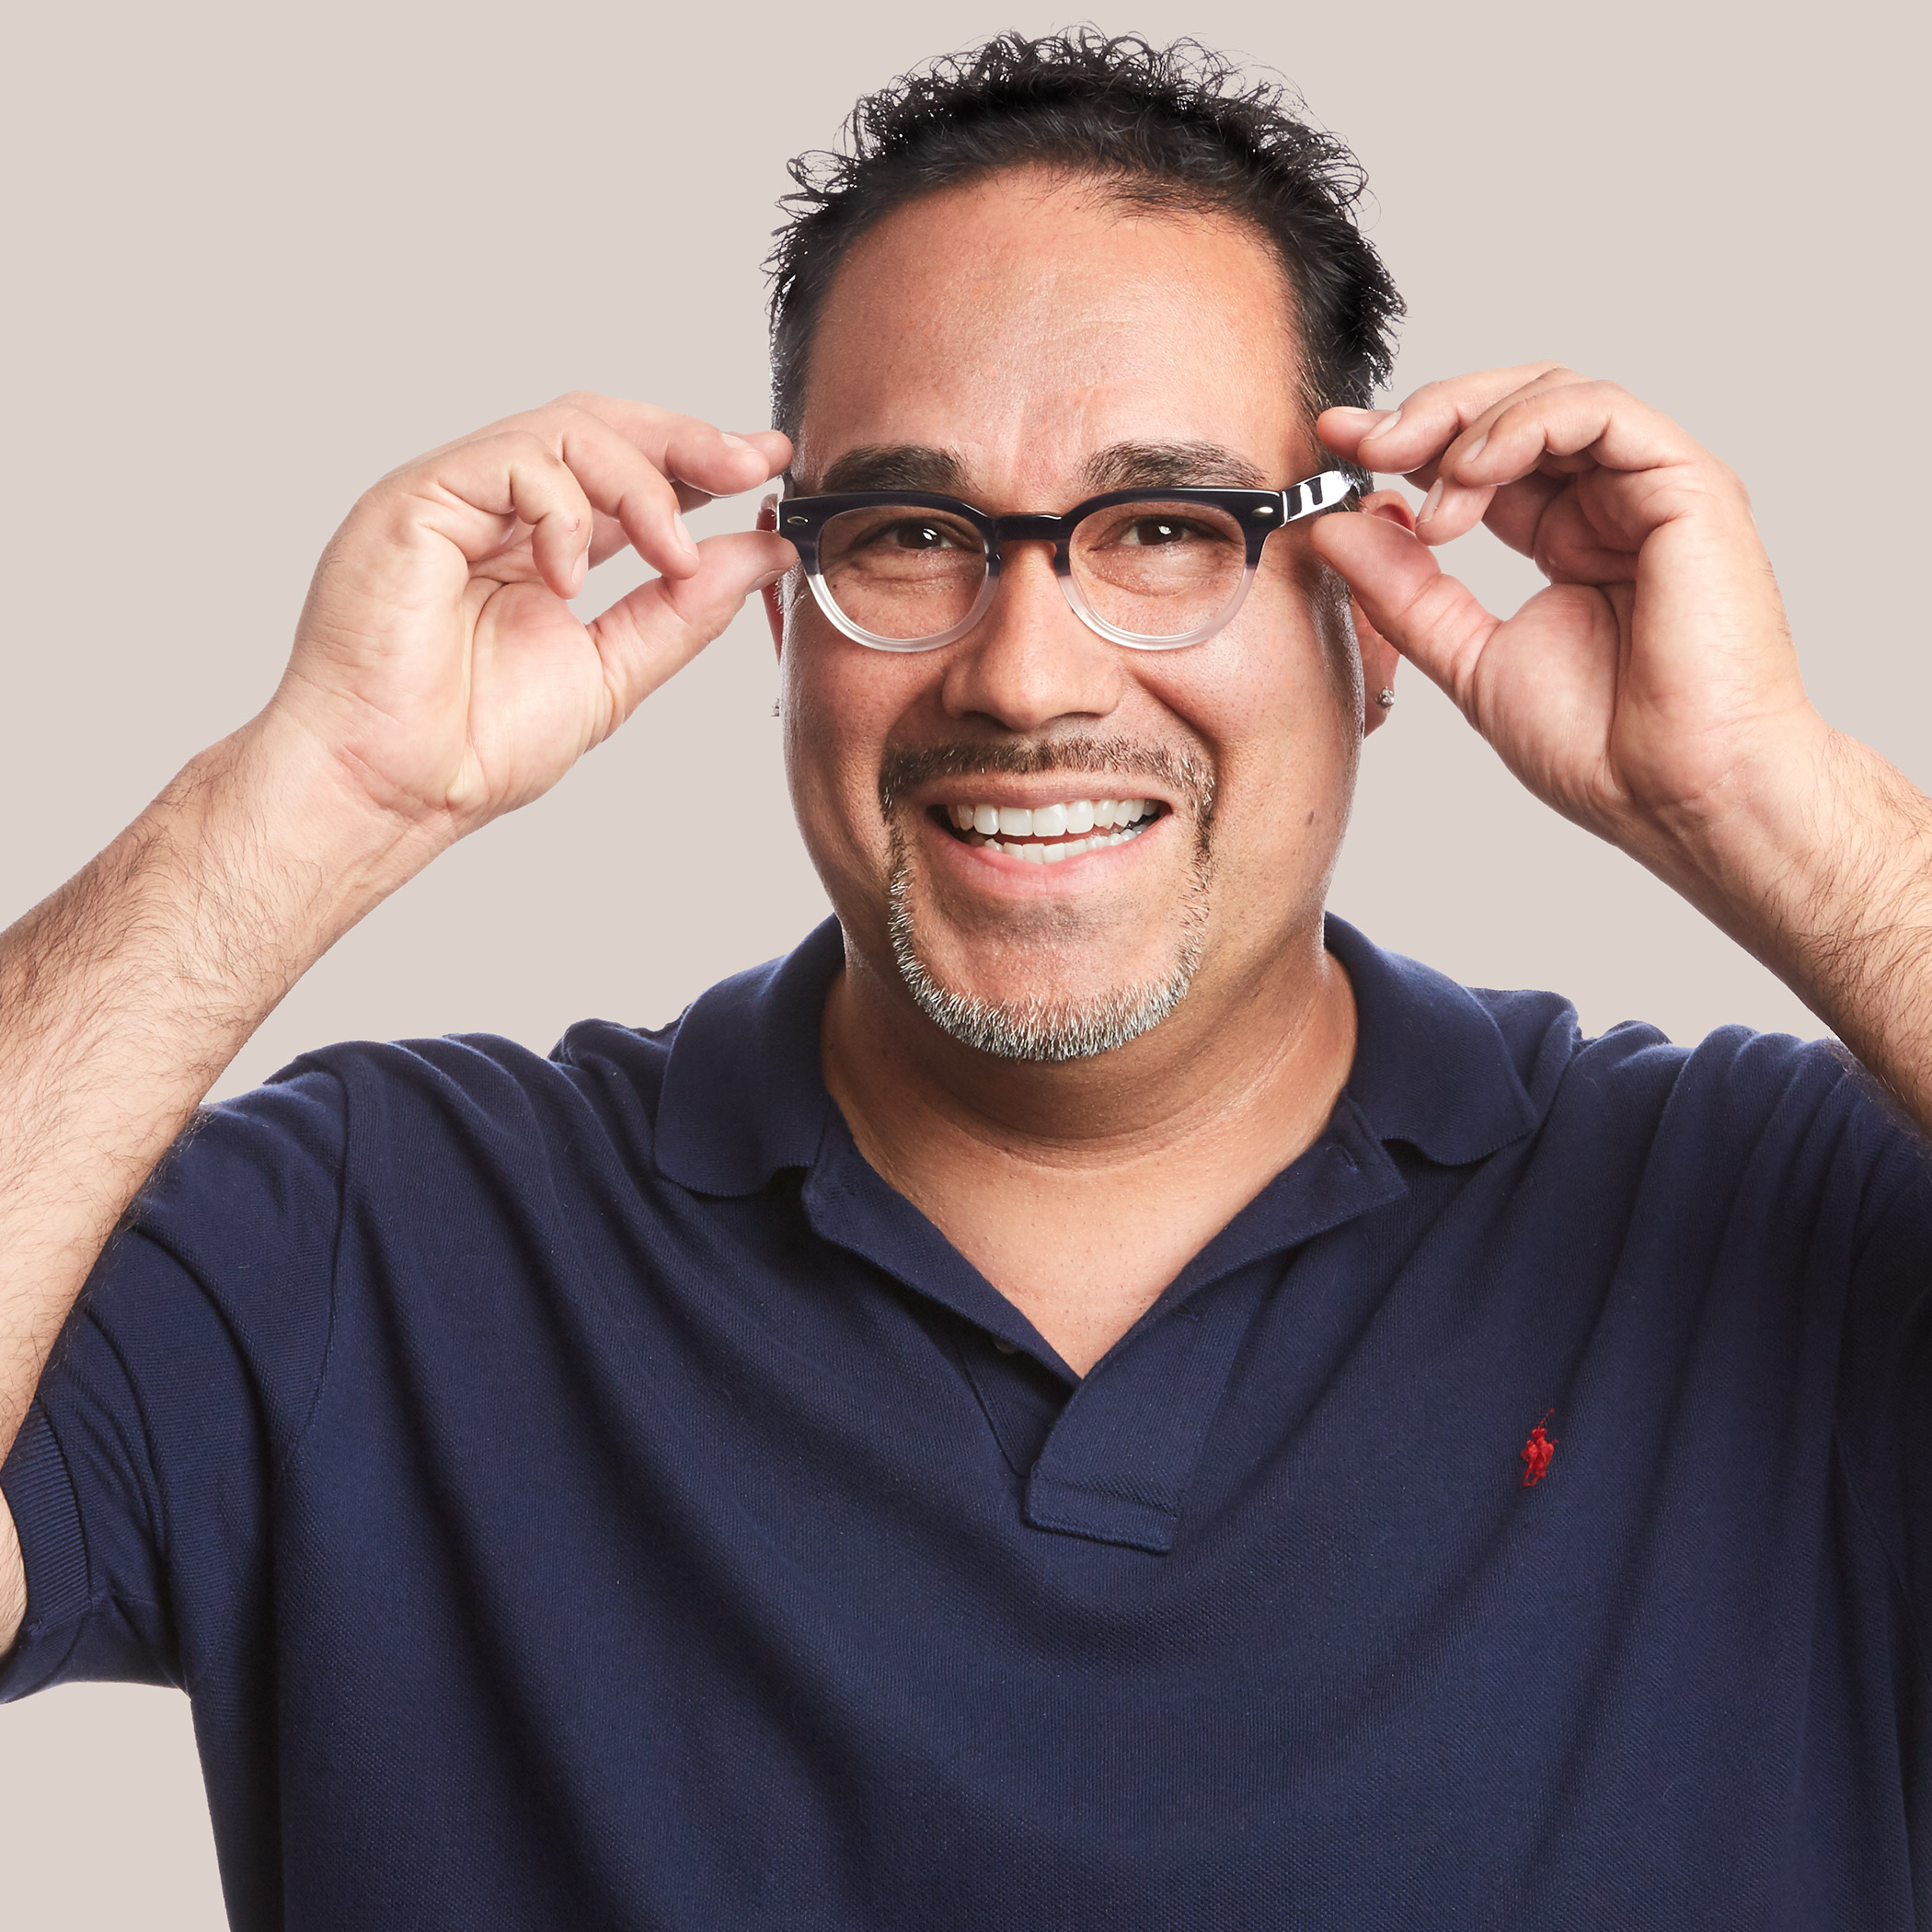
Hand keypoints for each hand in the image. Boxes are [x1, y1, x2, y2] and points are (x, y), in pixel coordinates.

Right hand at [268, 393, 794, 846]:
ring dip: (641, 484)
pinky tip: (572, 577)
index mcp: (540, 548)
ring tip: (674, 555)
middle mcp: (493, 511)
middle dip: (686, 441)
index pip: (626, 473)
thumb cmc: (473, 744)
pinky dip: (564, 511)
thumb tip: (761, 556)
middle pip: (599, 427)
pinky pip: (510, 461)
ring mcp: (452, 499)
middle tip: (750, 466)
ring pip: (563, 430)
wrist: (393, 787)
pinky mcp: (414, 501)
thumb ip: (684, 609)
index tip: (767, 466)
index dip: (697, 460)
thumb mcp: (615, 670)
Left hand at [1314, 365, 1824, 883]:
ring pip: (1553, 394)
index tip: (1335, 445)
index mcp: (1566, 539)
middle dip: (1426, 416)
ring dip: (1466, 425)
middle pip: (1513, 407)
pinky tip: (1469, 478)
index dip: (1406, 442)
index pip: (1481, 458)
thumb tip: (1335, 529)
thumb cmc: (1601, 749)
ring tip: (1424, 502)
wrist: (1676, 797)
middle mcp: (1610, 504)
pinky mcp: (1688, 485)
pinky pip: (1599, 410)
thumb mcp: (1466, 657)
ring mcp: (1651, 490)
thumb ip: (1402, 591)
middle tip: (1359, 442)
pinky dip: (1520, 428)